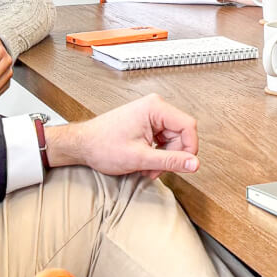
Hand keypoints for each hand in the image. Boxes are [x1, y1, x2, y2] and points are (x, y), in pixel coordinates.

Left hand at [45, 93, 199, 179]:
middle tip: (156, 170)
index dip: (189, 149)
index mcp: (155, 108)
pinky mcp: (147, 123)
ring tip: (146, 168)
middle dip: (171, 156)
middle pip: (181, 134)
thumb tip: (194, 164)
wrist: (82, 145)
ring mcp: (151, 115)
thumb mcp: (140, 158)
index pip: (188, 126)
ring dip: (163, 157)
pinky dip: (156, 154)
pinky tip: (144, 162)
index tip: (185, 166)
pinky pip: (163, 140)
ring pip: (172, 139)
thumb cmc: (102, 146)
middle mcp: (155, 107)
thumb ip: (170, 161)